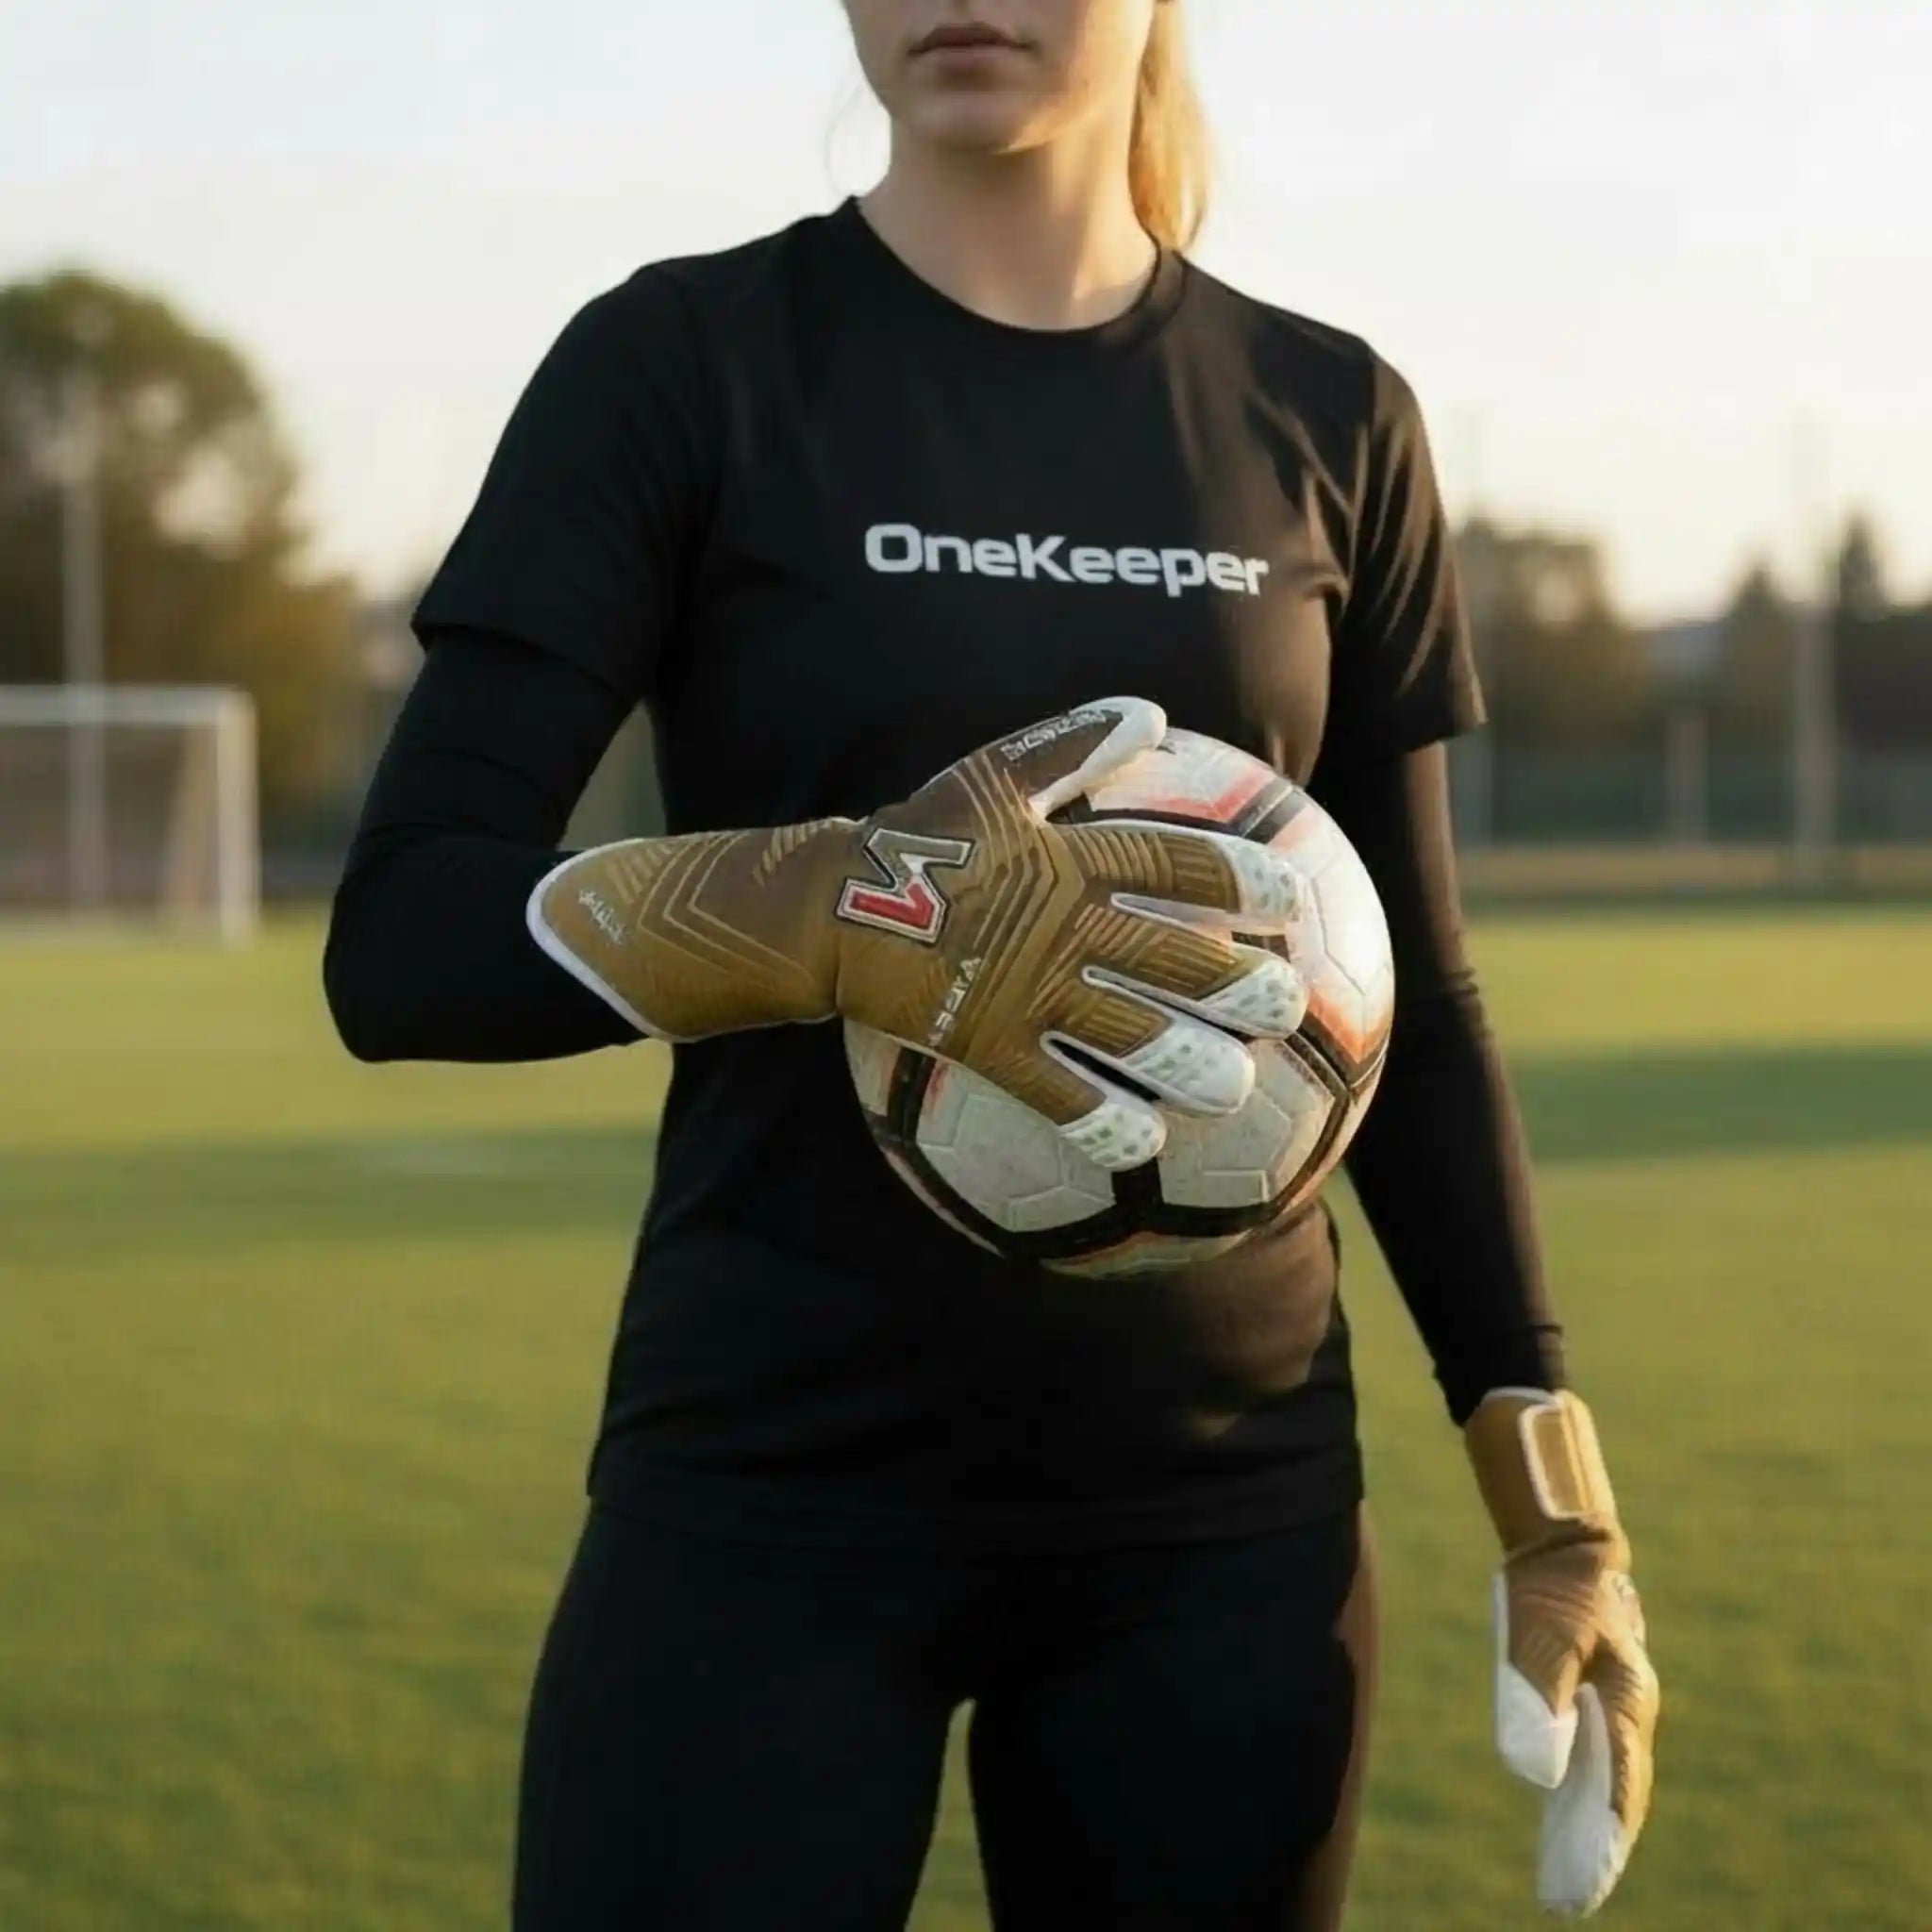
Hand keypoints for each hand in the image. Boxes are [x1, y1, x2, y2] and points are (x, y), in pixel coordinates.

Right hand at [528, 697, 1308, 1168]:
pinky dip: (1099, 1123)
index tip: (1296, 896)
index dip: (1240, 877)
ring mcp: (1026, 993)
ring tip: (1237, 1088)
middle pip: (1169, 958)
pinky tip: (1141, 1149)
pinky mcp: (989, 1046)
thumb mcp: (991, 776)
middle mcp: (1061, 928)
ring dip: (1185, 1062)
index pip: (1174, 863)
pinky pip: (1055, 1094)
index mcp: (1069, 858)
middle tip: (1293, 1004)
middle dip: (1238, 982)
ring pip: (1126, 1033)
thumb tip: (1151, 712)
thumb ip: (1073, 747)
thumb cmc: (918, 836)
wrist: (828, 907)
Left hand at [1465, 1390, 1660, 1915]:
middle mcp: (1627, 1703)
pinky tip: (1562, 1800)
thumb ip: (1537, 1701)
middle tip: (1568, 1898)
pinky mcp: (1594, 1679)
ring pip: (1606, 1770)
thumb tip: (1535, 1778)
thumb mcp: (1539, 1636)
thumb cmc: (1550, 1582)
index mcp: (1624, 1700)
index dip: (1600, 1842)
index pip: (1617, 1789)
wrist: (1564, 1531)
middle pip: (1615, 1790)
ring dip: (1589, 1819)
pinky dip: (1583, 1782)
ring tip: (1566, 1867)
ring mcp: (1614, 1691)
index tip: (1580, 1889)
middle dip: (1595, 1845)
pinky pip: (1594, 1745)